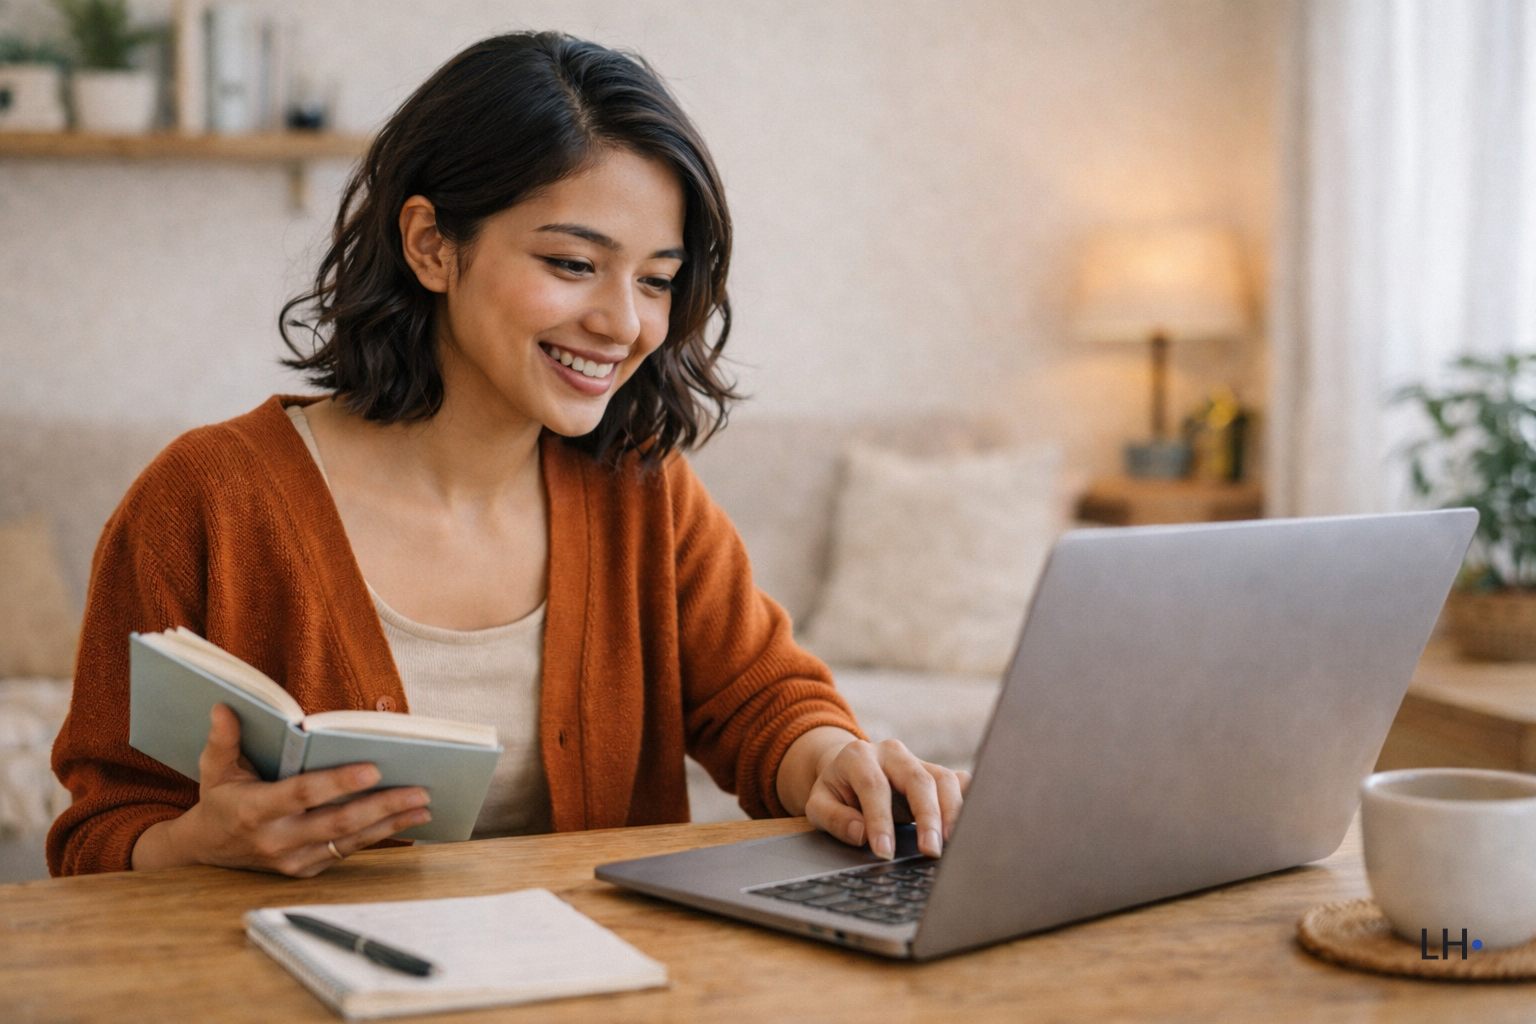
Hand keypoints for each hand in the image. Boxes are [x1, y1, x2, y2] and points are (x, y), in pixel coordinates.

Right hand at [134, 704, 431, 875]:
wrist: (205, 850)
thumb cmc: (219, 799)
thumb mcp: (214, 768)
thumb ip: (223, 740)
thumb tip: (225, 707)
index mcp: (254, 811)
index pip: (303, 794)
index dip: (338, 782)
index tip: (373, 768)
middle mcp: (276, 840)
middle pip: (337, 822)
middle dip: (381, 806)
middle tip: (419, 790)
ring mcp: (291, 860)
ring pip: (347, 841)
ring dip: (389, 824)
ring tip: (423, 806)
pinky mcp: (304, 870)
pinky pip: (345, 853)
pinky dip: (377, 836)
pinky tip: (405, 822)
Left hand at [803, 737, 970, 859]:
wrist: (846, 769)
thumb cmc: (834, 792)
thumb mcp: (817, 805)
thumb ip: (834, 819)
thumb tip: (861, 834)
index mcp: (858, 756)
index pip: (874, 787)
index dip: (881, 820)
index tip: (885, 852)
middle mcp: (892, 753)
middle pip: (918, 779)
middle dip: (928, 817)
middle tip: (930, 851)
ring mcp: (917, 760)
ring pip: (943, 779)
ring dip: (952, 813)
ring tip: (952, 844)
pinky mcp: (935, 772)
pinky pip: (958, 781)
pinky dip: (968, 800)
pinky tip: (972, 824)